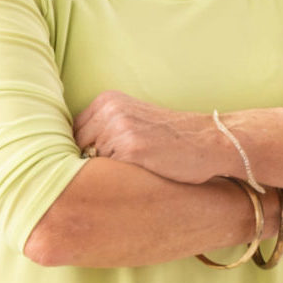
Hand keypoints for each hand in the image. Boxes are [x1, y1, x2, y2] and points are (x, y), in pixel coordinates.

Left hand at [73, 91, 220, 183]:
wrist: (208, 141)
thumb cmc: (171, 138)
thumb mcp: (134, 119)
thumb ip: (105, 128)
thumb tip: (74, 157)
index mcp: (108, 100)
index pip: (73, 132)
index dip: (81, 154)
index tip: (94, 166)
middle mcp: (110, 110)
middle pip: (76, 148)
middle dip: (87, 166)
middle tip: (107, 179)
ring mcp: (119, 128)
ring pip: (90, 164)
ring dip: (102, 176)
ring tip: (125, 180)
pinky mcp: (131, 149)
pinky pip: (107, 174)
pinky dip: (115, 183)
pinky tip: (134, 183)